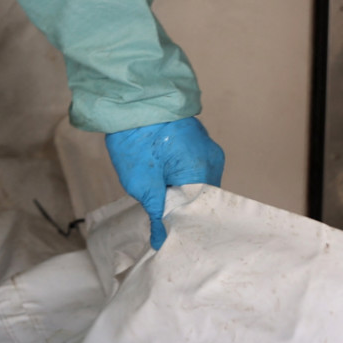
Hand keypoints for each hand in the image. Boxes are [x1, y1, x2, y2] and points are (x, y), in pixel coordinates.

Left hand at [104, 117, 224, 248]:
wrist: (130, 100)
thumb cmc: (135, 141)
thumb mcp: (142, 184)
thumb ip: (158, 214)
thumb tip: (162, 242)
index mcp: (204, 171)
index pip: (204, 211)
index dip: (188, 226)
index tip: (175, 240)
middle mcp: (212, 160)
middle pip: (203, 198)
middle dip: (185, 212)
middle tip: (167, 229)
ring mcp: (206, 148)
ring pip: (198, 183)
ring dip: (181, 195)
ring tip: (164, 210)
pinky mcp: (195, 141)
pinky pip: (194, 168)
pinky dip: (181, 180)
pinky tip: (165, 188)